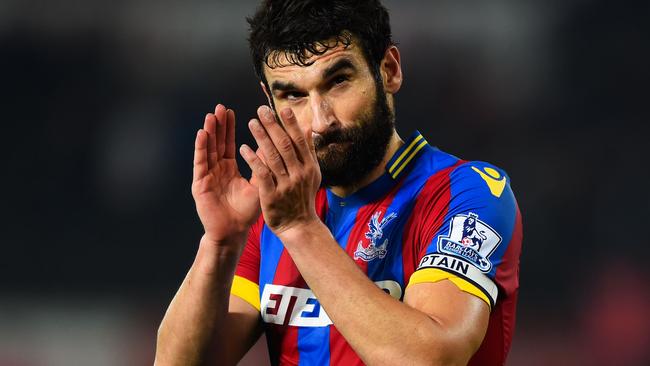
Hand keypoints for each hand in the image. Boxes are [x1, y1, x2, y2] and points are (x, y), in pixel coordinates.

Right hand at [192, 104, 260, 245]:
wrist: (234, 232)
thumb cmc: (247, 212)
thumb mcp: (259, 183)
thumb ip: (262, 164)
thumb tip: (272, 144)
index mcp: (229, 169)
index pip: (228, 144)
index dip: (229, 128)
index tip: (231, 112)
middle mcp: (217, 169)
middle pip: (217, 143)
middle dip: (218, 125)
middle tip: (220, 107)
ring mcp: (207, 176)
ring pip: (208, 150)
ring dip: (209, 132)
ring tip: (211, 116)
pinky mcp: (200, 184)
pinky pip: (200, 163)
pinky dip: (201, 148)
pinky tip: (202, 134)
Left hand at [239, 106, 321, 235]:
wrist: (298, 226)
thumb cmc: (303, 197)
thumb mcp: (311, 173)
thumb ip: (309, 150)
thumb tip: (308, 126)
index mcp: (309, 166)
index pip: (299, 141)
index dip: (291, 124)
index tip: (282, 109)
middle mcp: (299, 173)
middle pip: (285, 145)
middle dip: (273, 126)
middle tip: (261, 110)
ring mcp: (286, 184)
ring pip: (272, 156)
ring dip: (261, 137)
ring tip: (251, 123)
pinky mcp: (272, 195)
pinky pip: (261, 173)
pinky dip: (252, 159)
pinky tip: (243, 148)